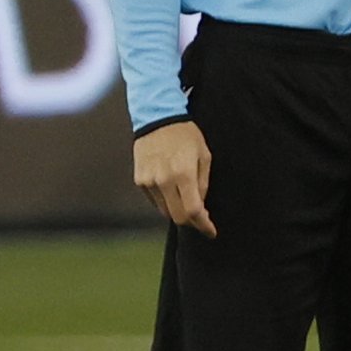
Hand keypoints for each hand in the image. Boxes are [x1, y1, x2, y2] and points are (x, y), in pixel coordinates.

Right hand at [136, 119, 214, 236]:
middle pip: (177, 216)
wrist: (157, 119)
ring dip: (178, 211)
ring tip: (189, 201)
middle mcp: (163, 181)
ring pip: (165, 210)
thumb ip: (203, 183)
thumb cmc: (186, 136)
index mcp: (183, 174)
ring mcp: (148, 181)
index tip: (211, 231)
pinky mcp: (139, 180)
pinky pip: (155, 200)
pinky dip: (166, 201)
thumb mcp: (204, 156)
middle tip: (202, 220)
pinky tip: (173, 189)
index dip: (204, 225)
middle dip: (192, 223)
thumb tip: (200, 206)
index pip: (193, 210)